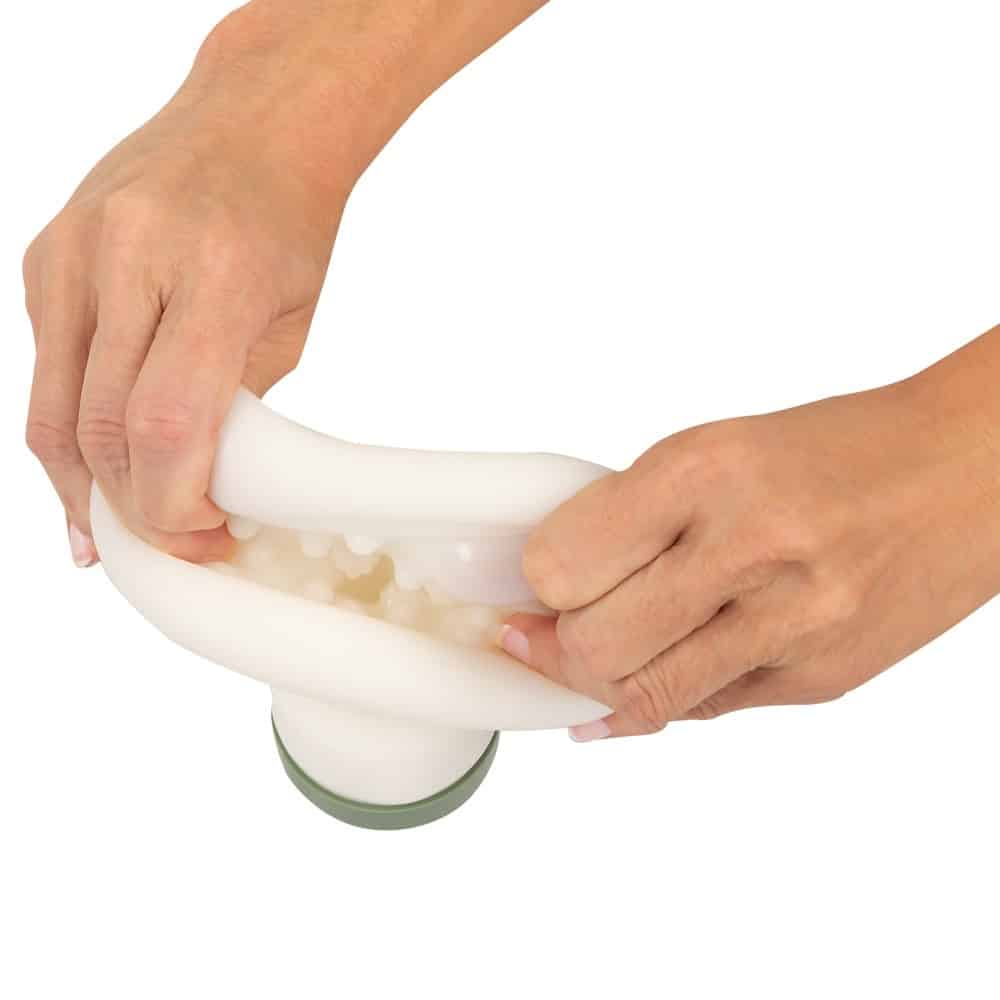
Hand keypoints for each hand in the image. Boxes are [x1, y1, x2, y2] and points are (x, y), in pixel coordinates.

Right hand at [24, 0, 548, 567]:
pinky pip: (46, 371)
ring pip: (55, 412)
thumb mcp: (289, 325)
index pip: (166, 425)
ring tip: (117, 532)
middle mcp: (127, 258)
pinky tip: (92, 472)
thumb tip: (190, 487)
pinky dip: (68, 433)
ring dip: (85, 488)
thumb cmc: (286, 225)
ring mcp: (71, 254)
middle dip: (135, 510)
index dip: (175, 505)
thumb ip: (234, 403)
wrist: (249, 125)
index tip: (206, 537)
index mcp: (214, 276)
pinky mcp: (42, 258)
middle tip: (172, 545)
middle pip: (103, 430)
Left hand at [500, 337, 999, 738]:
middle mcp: (751, 549)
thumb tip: (552, 585)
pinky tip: (636, 689)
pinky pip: (705, 710)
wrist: (969, 472)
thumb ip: (636, 518)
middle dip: (554, 645)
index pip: (565, 562)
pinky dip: (657, 702)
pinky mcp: (822, 679)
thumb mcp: (718, 450)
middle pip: (594, 643)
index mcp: (707, 472)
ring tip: (581, 662)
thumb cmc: (837, 450)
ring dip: (594, 684)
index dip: (534, 583)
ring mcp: (793, 625)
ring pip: (643, 694)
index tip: (527, 588)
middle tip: (542, 632)